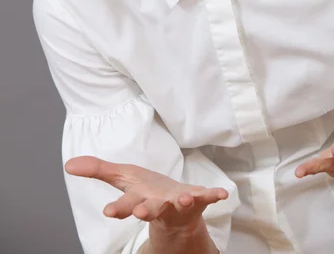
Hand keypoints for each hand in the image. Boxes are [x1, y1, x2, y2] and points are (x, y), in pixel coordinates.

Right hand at [65, 156, 227, 229]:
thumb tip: (69, 164)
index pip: (126, 204)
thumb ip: (98, 170)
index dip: (119, 207)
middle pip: (151, 208)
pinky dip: (213, 195)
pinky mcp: (198, 200)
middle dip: (146, 210)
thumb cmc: (147, 193)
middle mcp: (159, 205)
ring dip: (181, 202)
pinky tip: (222, 194)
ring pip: (179, 205)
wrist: (176, 212)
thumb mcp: (122, 178)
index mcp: (139, 200)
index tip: (109, 212)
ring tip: (184, 199)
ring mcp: (179, 204)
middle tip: (141, 211)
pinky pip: (207, 198)